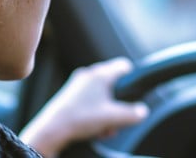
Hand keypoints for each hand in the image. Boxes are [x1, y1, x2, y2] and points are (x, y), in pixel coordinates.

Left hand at [20, 57, 149, 156]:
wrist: (53, 129)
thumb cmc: (81, 118)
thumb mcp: (113, 118)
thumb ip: (133, 114)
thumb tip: (142, 111)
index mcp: (100, 74)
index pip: (123, 66)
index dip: (133, 78)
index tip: (135, 91)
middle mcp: (88, 75)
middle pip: (113, 84)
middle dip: (118, 103)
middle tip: (118, 118)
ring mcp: (77, 84)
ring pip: (101, 95)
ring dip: (107, 112)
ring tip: (105, 128)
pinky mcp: (70, 95)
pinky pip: (89, 101)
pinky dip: (95, 113)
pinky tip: (95, 129)